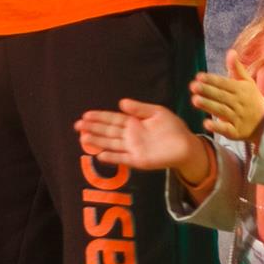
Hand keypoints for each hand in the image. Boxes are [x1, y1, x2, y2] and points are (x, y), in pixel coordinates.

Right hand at [74, 99, 207, 179]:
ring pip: (111, 144)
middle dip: (92, 128)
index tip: (85, 115)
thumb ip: (139, 108)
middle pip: (108, 131)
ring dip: (98, 141)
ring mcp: (133, 148)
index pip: (112, 119)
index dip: (99, 117)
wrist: (186, 145)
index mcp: (133, 123)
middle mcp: (130, 136)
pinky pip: (122, 158)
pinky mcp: (139, 160)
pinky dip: (111, 157)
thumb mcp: (156, 112)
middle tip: (77, 125)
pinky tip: (100, 155)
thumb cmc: (173, 127)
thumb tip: (121, 102)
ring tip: (83, 138)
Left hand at [190, 48, 263, 141]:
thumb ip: (237, 68)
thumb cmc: (252, 99)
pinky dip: (217, 127)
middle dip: (207, 91)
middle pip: (221, 96)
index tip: (198, 76)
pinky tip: (206, 123)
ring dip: (208, 106)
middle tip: (193, 86)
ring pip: (222, 111)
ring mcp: (238, 118)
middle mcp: (239, 103)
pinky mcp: (236, 132)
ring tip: (194, 100)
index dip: (212, 80)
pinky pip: (226, 129)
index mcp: (241, 90)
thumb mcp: (247, 82)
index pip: (224, 83)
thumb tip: (231, 51)